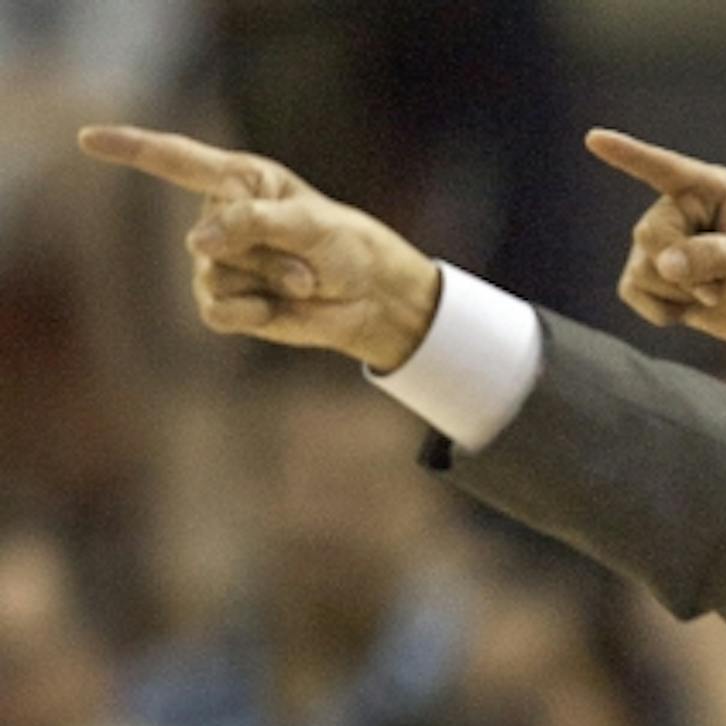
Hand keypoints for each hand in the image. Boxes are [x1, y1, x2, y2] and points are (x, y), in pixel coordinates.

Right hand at [76, 125, 440, 369]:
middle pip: (214, 236)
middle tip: (306, 259)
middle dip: (268, 253)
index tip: (87, 139)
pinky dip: (252, 313)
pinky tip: (274, 310)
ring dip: (269, 282)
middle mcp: (218, 217)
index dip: (130, 149)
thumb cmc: (341, 245)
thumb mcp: (307, 222)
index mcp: (238, 181)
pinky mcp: (225, 303)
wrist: (366, 295)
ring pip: (218, 274)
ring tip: (301, 280)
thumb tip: (195, 243)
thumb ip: (252, 222)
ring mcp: (217, 262)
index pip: (173, 160)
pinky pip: (218, 310)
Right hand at [584, 128, 725, 383]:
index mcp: (710, 190)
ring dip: (680, 293)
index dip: (629, 155)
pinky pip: (632, 290)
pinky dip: (661, 310)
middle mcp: (680, 208)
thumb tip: (663, 263)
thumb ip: (714, 256)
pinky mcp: (653, 274)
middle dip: (684, 271)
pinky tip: (689, 308)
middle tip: (721, 286)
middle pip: (650, 234)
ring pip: (642, 267)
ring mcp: (663, 241)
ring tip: (714, 291)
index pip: (664, 169)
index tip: (595, 139)